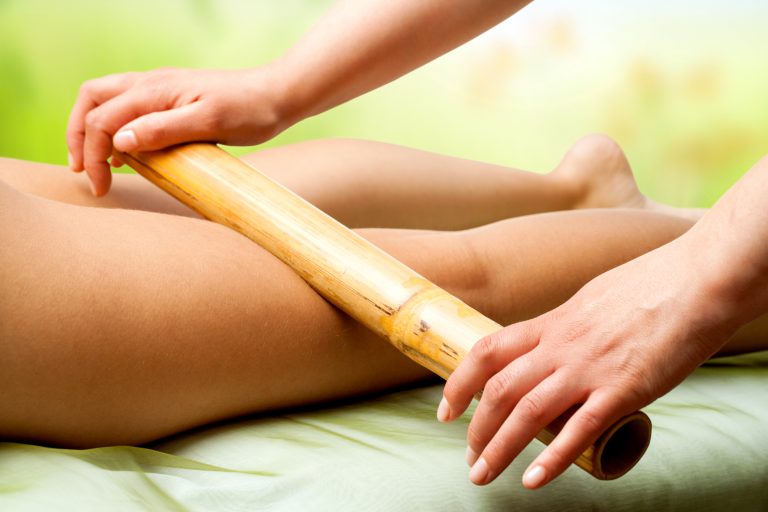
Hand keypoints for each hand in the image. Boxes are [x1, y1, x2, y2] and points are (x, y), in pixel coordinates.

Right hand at [66, 65, 291, 195]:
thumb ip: (163, 130)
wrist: (277, 96)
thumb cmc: (248, 110)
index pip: (102, 120)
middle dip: (78, 135)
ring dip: (93, 129)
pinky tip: (124, 155)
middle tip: (82, 171)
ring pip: (107, 101)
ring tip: (94, 164)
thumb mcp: (209, 123)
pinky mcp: (172, 99)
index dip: (91, 154)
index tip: (101, 187)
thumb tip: (120, 141)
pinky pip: (129, 108)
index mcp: (154, 90)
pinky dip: (115, 128)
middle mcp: (150, 84)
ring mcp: (160, 89)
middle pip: (92, 100)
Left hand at [439, 236, 735, 488]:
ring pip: (528, 412)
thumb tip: (554, 340)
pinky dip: (552, 459)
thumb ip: (568, 325)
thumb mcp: (590, 300)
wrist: (697, 281)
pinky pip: (578, 429)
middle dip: (476, 428)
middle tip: (470, 458)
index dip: (459, 383)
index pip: (487, 352)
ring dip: (498, 448)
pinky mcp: (623, 389)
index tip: (446, 410)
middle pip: (499, 390)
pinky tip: (533, 480)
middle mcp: (560, 346)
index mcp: (551, 323)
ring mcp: (589, 368)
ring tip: (483, 474)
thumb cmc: (649, 286)